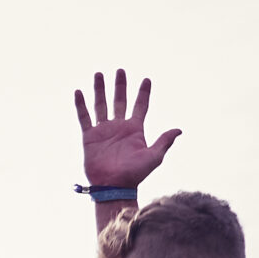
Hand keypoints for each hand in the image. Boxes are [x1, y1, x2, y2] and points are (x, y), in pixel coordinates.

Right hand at [75, 70, 179, 190]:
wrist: (113, 186)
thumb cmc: (135, 174)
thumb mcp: (154, 157)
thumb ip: (164, 141)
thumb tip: (179, 129)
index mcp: (135, 130)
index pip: (140, 106)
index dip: (143, 93)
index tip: (146, 79)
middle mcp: (119, 127)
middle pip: (120, 101)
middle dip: (120, 85)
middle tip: (120, 70)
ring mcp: (104, 131)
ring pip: (101, 105)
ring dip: (100, 90)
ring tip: (99, 74)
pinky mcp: (89, 137)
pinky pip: (84, 117)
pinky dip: (81, 105)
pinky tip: (78, 92)